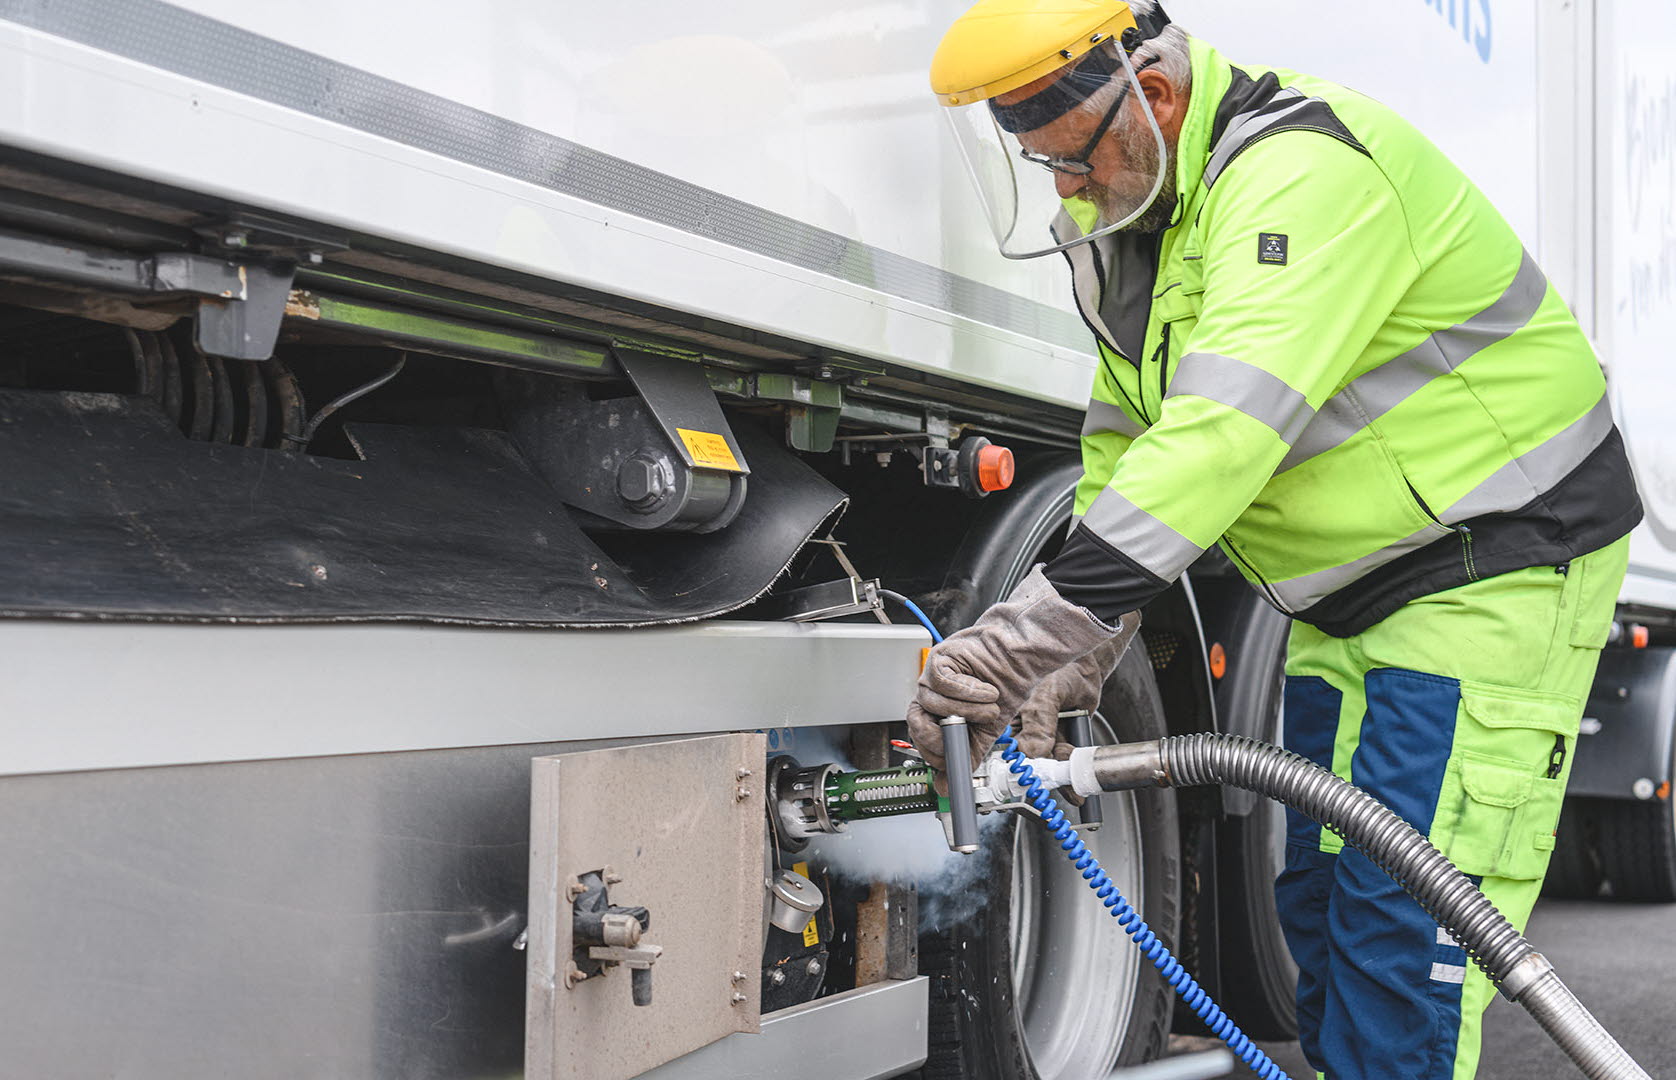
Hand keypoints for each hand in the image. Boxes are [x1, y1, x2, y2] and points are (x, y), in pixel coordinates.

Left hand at [905, 567, 1134, 774]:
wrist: (1019, 660)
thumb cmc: (1005, 688)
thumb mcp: (988, 730)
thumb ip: (968, 754)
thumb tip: (948, 785)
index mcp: (940, 716)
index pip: (922, 740)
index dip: (935, 752)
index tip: (951, 760)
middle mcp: (932, 698)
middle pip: (916, 723)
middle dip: (941, 734)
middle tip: (966, 730)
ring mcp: (932, 679)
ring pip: (931, 704)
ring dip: (966, 709)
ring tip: (990, 703)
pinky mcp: (938, 660)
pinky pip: (941, 683)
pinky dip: (967, 690)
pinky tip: (986, 689)